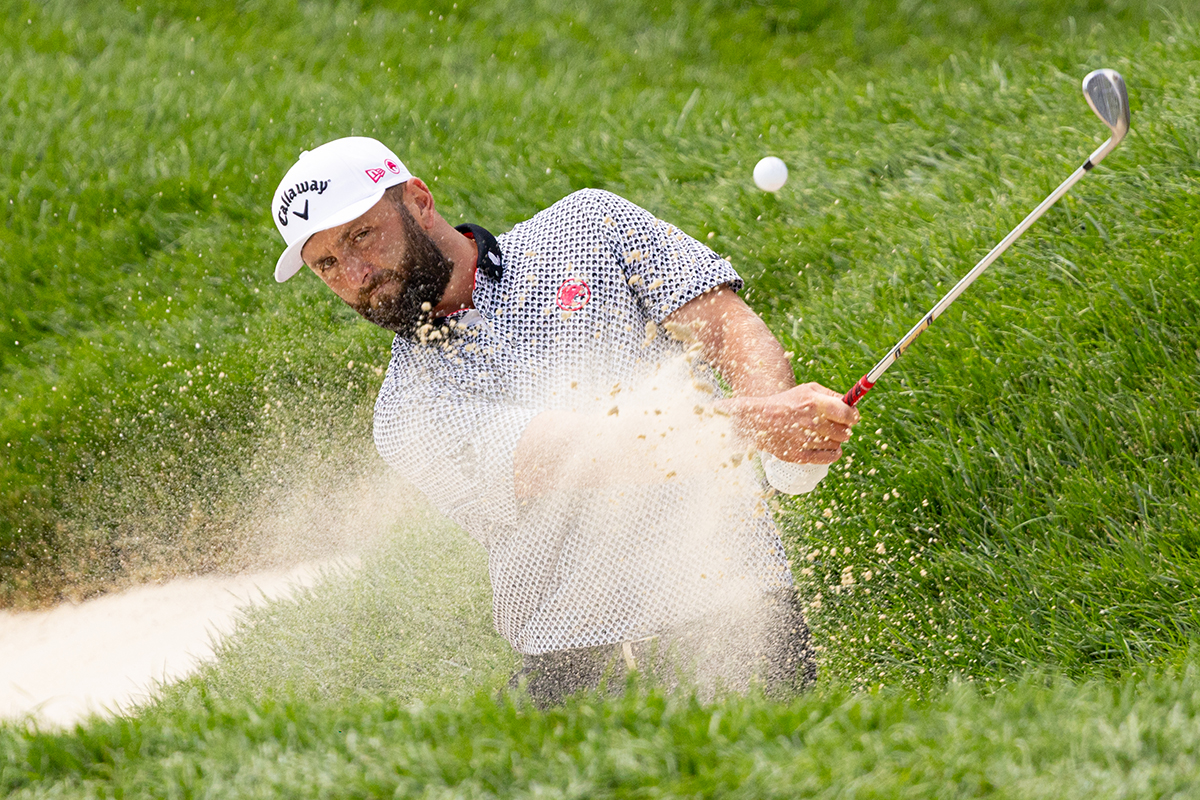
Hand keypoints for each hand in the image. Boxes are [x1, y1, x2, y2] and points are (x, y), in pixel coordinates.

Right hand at [718, 382, 859, 464]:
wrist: (759, 419)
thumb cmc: (787, 402)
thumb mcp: (808, 390)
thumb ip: (831, 395)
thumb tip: (851, 405)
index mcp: (814, 404)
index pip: (847, 415)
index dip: (853, 416)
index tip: (852, 417)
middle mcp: (811, 423)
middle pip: (844, 432)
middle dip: (844, 429)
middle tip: (837, 426)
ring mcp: (805, 441)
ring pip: (837, 445)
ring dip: (835, 440)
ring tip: (825, 434)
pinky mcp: (799, 456)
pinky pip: (829, 458)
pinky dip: (833, 453)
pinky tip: (828, 447)